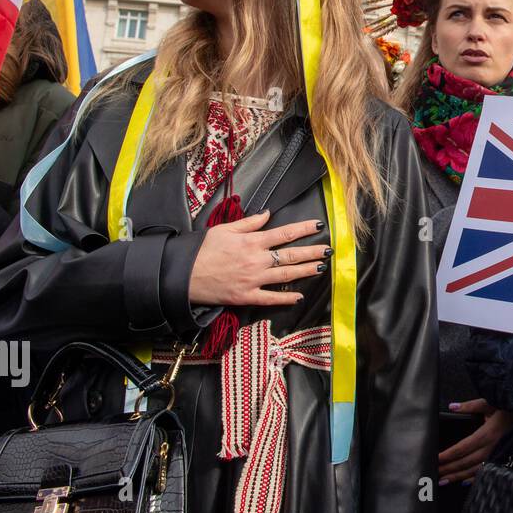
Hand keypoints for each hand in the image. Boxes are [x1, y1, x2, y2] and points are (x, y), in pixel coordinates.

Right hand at [187, 210, 330, 306]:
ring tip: (321, 267)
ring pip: (286, 275)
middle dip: (312, 252)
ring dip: (306, 271)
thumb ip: (248, 223)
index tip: (318, 225)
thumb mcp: (224, 229)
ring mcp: (253, 280)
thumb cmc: (202, 250)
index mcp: (252, 241)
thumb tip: (267, 214)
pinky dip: (286, 298)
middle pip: (291, 255)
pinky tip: (299, 296)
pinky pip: (271, 298)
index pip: (284, 233)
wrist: (183, 275)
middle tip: (329, 250)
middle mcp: (256, 260)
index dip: (303, 229)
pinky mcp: (246, 296)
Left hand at [438, 399, 512, 483]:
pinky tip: (464, 482)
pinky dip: (474, 478)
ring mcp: (497, 454)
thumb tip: (452, 406)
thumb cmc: (509, 407)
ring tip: (444, 480)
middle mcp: (491, 447)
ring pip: (474, 470)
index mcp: (487, 433)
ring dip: (457, 476)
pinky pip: (486, 471)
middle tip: (435, 473)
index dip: (448, 455)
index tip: (436, 459)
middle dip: (449, 468)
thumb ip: (469, 406)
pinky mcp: (501, 457)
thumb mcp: (489, 403)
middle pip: (465, 462)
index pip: (462, 448)